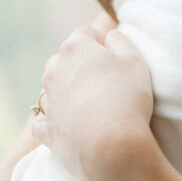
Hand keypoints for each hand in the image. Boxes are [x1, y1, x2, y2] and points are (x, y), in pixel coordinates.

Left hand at [32, 26, 153, 180]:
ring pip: (53, 88)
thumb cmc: (126, 99)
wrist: (110, 147)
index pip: (85, 33)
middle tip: (106, 82)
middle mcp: (54, 71)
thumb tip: (109, 36)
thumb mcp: (136, 61)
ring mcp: (48, 101)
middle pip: (65, 59)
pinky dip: (56, 121)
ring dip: (69, 91)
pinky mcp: (47, 129)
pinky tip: (71, 126)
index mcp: (75, 48)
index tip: (116, 58)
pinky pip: (45, 121)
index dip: (102, 43)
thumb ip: (121, 41)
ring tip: (94, 106)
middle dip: (81, 65)